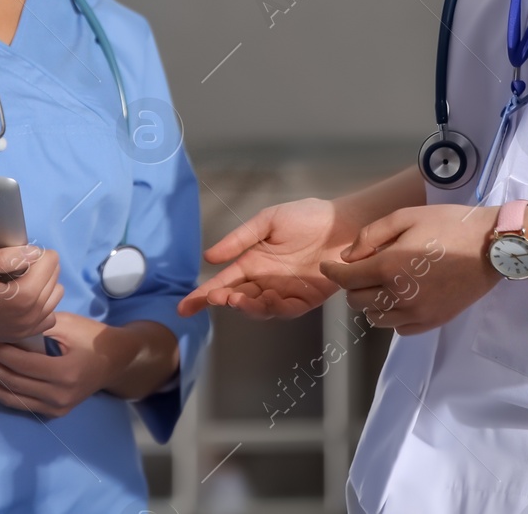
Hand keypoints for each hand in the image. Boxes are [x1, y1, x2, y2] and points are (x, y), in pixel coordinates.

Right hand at [0, 244, 62, 343]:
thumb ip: (6, 257)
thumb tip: (34, 252)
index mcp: (21, 298)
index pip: (51, 261)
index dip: (34, 251)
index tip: (13, 256)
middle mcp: (29, 317)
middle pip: (55, 277)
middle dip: (38, 267)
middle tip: (12, 268)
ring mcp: (26, 330)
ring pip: (55, 295)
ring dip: (42, 284)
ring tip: (16, 281)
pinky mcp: (21, 336)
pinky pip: (48, 315)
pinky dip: (41, 303)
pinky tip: (20, 299)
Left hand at [0, 311, 135, 417]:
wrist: (116, 360)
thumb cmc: (92, 337)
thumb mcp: (67, 325)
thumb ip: (36, 328)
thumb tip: (0, 324)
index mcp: (64, 374)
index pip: (19, 362)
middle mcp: (58, 396)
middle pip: (11, 381)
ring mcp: (55, 408)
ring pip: (10, 396)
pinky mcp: (51, 411)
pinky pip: (18, 402)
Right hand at [177, 197, 351, 318]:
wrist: (343, 222)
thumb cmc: (308, 216)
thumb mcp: (267, 221)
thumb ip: (239, 239)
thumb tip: (209, 257)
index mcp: (254, 262)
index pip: (224, 282)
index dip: (203, 295)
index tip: (184, 307)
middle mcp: (266, 280)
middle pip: (238, 298)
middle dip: (224, 301)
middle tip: (217, 297)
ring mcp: (285, 291)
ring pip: (259, 308)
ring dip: (246, 306)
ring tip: (238, 298)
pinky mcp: (306, 299)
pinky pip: (285, 310)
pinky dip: (274, 308)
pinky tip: (269, 298)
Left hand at [319, 205, 497, 335]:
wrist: (491, 246)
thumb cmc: (449, 224)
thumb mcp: (407, 216)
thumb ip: (372, 235)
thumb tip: (348, 256)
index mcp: (390, 267)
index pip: (347, 278)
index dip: (332, 272)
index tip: (327, 266)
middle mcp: (400, 295)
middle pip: (358, 301)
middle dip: (352, 285)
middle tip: (362, 270)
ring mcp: (417, 313)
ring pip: (376, 318)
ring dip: (371, 302)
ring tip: (382, 284)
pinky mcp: (433, 322)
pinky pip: (399, 328)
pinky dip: (392, 316)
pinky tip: (400, 298)